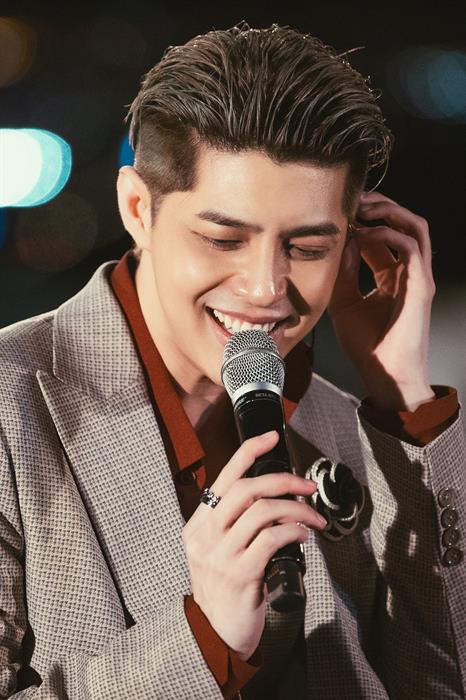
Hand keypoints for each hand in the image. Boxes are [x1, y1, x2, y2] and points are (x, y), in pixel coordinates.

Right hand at [182, 431, 323, 659]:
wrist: (216, 634)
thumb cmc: (226, 587)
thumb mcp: (218, 549)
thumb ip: (235, 522)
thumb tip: (273, 493)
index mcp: (199, 524)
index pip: (224, 477)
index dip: (249, 451)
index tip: (272, 437)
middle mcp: (205, 535)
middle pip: (247, 489)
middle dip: (284, 480)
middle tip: (308, 487)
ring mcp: (220, 555)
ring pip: (263, 511)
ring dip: (296, 510)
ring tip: (313, 519)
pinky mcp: (240, 574)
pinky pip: (272, 540)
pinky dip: (294, 531)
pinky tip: (303, 536)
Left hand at [329, 191, 435, 411]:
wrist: (383, 375)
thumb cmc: (366, 346)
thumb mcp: (343, 302)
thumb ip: (342, 272)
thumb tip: (340, 241)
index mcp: (391, 278)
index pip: (381, 237)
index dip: (361, 221)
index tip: (337, 215)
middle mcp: (408, 273)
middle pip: (402, 223)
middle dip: (378, 206)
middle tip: (351, 200)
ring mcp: (418, 278)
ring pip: (415, 226)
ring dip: (389, 210)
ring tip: (362, 207)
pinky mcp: (421, 285)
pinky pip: (411, 246)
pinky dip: (388, 233)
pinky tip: (364, 233)